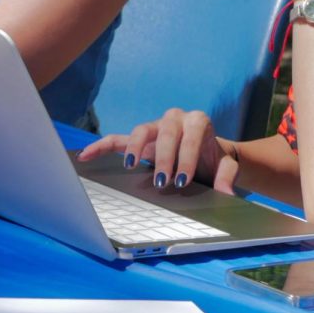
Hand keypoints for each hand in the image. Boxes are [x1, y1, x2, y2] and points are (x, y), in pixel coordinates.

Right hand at [78, 108, 239, 193]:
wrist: (208, 154)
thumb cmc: (213, 159)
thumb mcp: (226, 166)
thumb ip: (227, 177)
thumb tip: (226, 194)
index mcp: (197, 121)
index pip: (190, 136)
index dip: (185, 157)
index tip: (182, 180)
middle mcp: (175, 118)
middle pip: (164, 131)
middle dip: (162, 157)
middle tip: (162, 181)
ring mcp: (154, 127)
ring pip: (140, 130)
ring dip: (135, 148)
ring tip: (130, 167)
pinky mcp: (139, 139)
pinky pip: (117, 139)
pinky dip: (101, 146)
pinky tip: (86, 156)